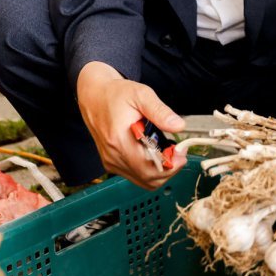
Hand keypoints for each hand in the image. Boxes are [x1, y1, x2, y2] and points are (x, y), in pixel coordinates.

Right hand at [75, 62, 185, 189]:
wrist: (94, 96)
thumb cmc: (115, 94)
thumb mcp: (141, 95)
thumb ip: (160, 112)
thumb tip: (178, 126)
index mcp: (119, 140)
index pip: (148, 168)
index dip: (170, 165)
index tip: (181, 152)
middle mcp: (113, 155)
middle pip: (148, 178)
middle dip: (169, 168)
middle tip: (178, 152)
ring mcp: (112, 161)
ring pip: (144, 180)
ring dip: (161, 170)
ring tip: (168, 151)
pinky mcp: (112, 163)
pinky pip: (136, 176)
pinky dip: (150, 170)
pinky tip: (155, 153)